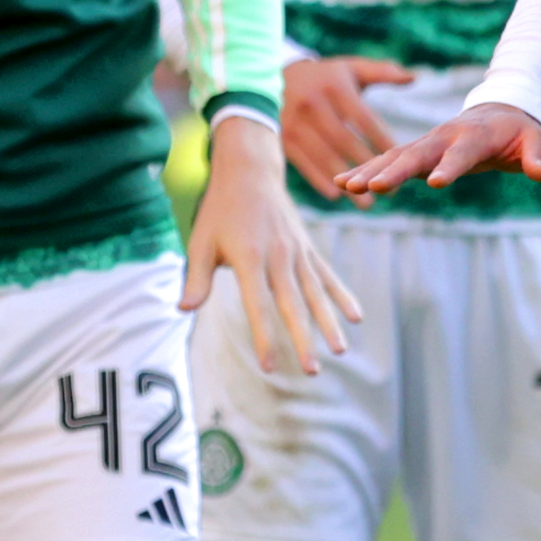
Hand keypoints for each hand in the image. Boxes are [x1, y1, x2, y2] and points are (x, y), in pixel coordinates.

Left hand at [185, 111, 359, 373]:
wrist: (251, 170)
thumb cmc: (220, 209)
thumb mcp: (200, 240)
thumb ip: (196, 276)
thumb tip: (184, 309)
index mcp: (249, 257)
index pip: (258, 304)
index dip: (264, 336)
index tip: (269, 365)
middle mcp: (278, 256)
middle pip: (293, 305)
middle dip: (303, 339)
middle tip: (312, 370)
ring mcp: (297, 252)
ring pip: (316, 294)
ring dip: (328, 323)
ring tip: (340, 351)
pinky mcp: (308, 248)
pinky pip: (328, 276)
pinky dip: (342, 296)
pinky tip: (356, 317)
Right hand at [278, 53, 416, 202]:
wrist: (276, 74)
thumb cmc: (328, 76)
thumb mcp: (353, 68)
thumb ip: (383, 73)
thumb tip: (414, 78)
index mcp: (335, 88)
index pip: (364, 119)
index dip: (382, 140)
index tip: (402, 160)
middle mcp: (313, 105)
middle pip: (344, 141)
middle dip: (367, 167)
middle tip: (391, 191)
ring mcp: (294, 122)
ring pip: (324, 156)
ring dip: (346, 182)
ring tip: (367, 204)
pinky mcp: (283, 138)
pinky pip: (303, 163)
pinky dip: (319, 180)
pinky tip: (337, 195)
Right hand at [343, 97, 540, 202]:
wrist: (502, 111)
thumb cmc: (521, 131)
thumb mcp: (535, 140)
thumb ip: (536, 156)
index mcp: (475, 135)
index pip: (462, 153)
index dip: (450, 167)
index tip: (434, 182)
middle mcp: (445, 136)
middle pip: (417, 153)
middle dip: (395, 170)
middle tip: (373, 185)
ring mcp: (428, 142)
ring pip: (395, 156)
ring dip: (371, 170)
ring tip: (347, 186)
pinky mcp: (417, 150)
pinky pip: (389, 160)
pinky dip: (367, 169)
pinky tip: (343, 183)